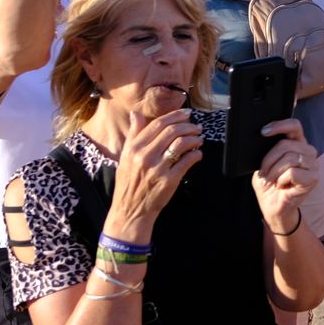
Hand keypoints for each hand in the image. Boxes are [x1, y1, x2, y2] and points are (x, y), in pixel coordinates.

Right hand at [104, 110, 203, 238]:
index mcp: (134, 149)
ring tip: (199, 139)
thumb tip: (136, 114)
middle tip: (196, 127)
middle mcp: (145, 157)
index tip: (186, 114)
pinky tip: (197, 154)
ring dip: (194, 138)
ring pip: (181, 144)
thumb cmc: (129, 183)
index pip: (158, 124)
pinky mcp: (169, 180)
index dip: (175, 116)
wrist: (130, 210)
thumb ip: (133, 135)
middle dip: (188, 125)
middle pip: (172, 131)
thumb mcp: (125, 157)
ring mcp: (157, 169)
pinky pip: (187, 161)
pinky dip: (196, 154)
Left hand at [252, 118, 317, 229]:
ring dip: (274, 171)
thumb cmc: (269, 184)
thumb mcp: (264, 164)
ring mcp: (313, 164)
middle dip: (268, 160)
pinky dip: (281, 180)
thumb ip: (268, 150)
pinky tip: (282, 185)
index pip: (294, 126)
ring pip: (289, 157)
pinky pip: (292, 172)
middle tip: (264, 173)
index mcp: (297, 144)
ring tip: (273, 180)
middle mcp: (307, 151)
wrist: (272, 206)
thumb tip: (264, 138)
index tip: (264, 132)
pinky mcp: (313, 178)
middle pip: (286, 144)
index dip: (280, 125)